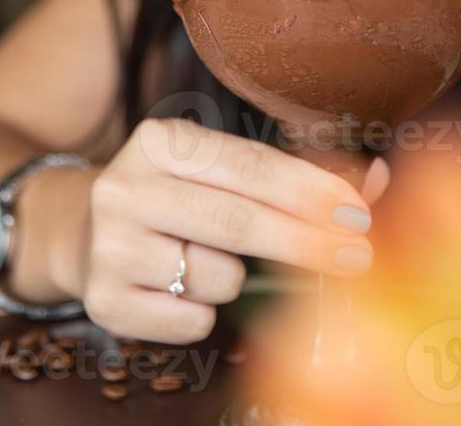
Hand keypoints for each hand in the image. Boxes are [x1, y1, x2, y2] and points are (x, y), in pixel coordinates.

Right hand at [76, 117, 384, 343]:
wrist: (83, 233)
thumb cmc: (176, 197)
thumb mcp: (223, 171)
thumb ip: (297, 175)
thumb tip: (377, 178)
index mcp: (161, 140)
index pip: (250, 165)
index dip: (310, 191)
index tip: (357, 213)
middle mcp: (126, 186)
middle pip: (237, 222)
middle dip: (306, 243)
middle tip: (358, 258)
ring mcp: (110, 245)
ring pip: (216, 277)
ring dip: (236, 279)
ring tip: (210, 261)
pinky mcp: (105, 299)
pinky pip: (190, 319)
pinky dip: (203, 312)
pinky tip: (180, 289)